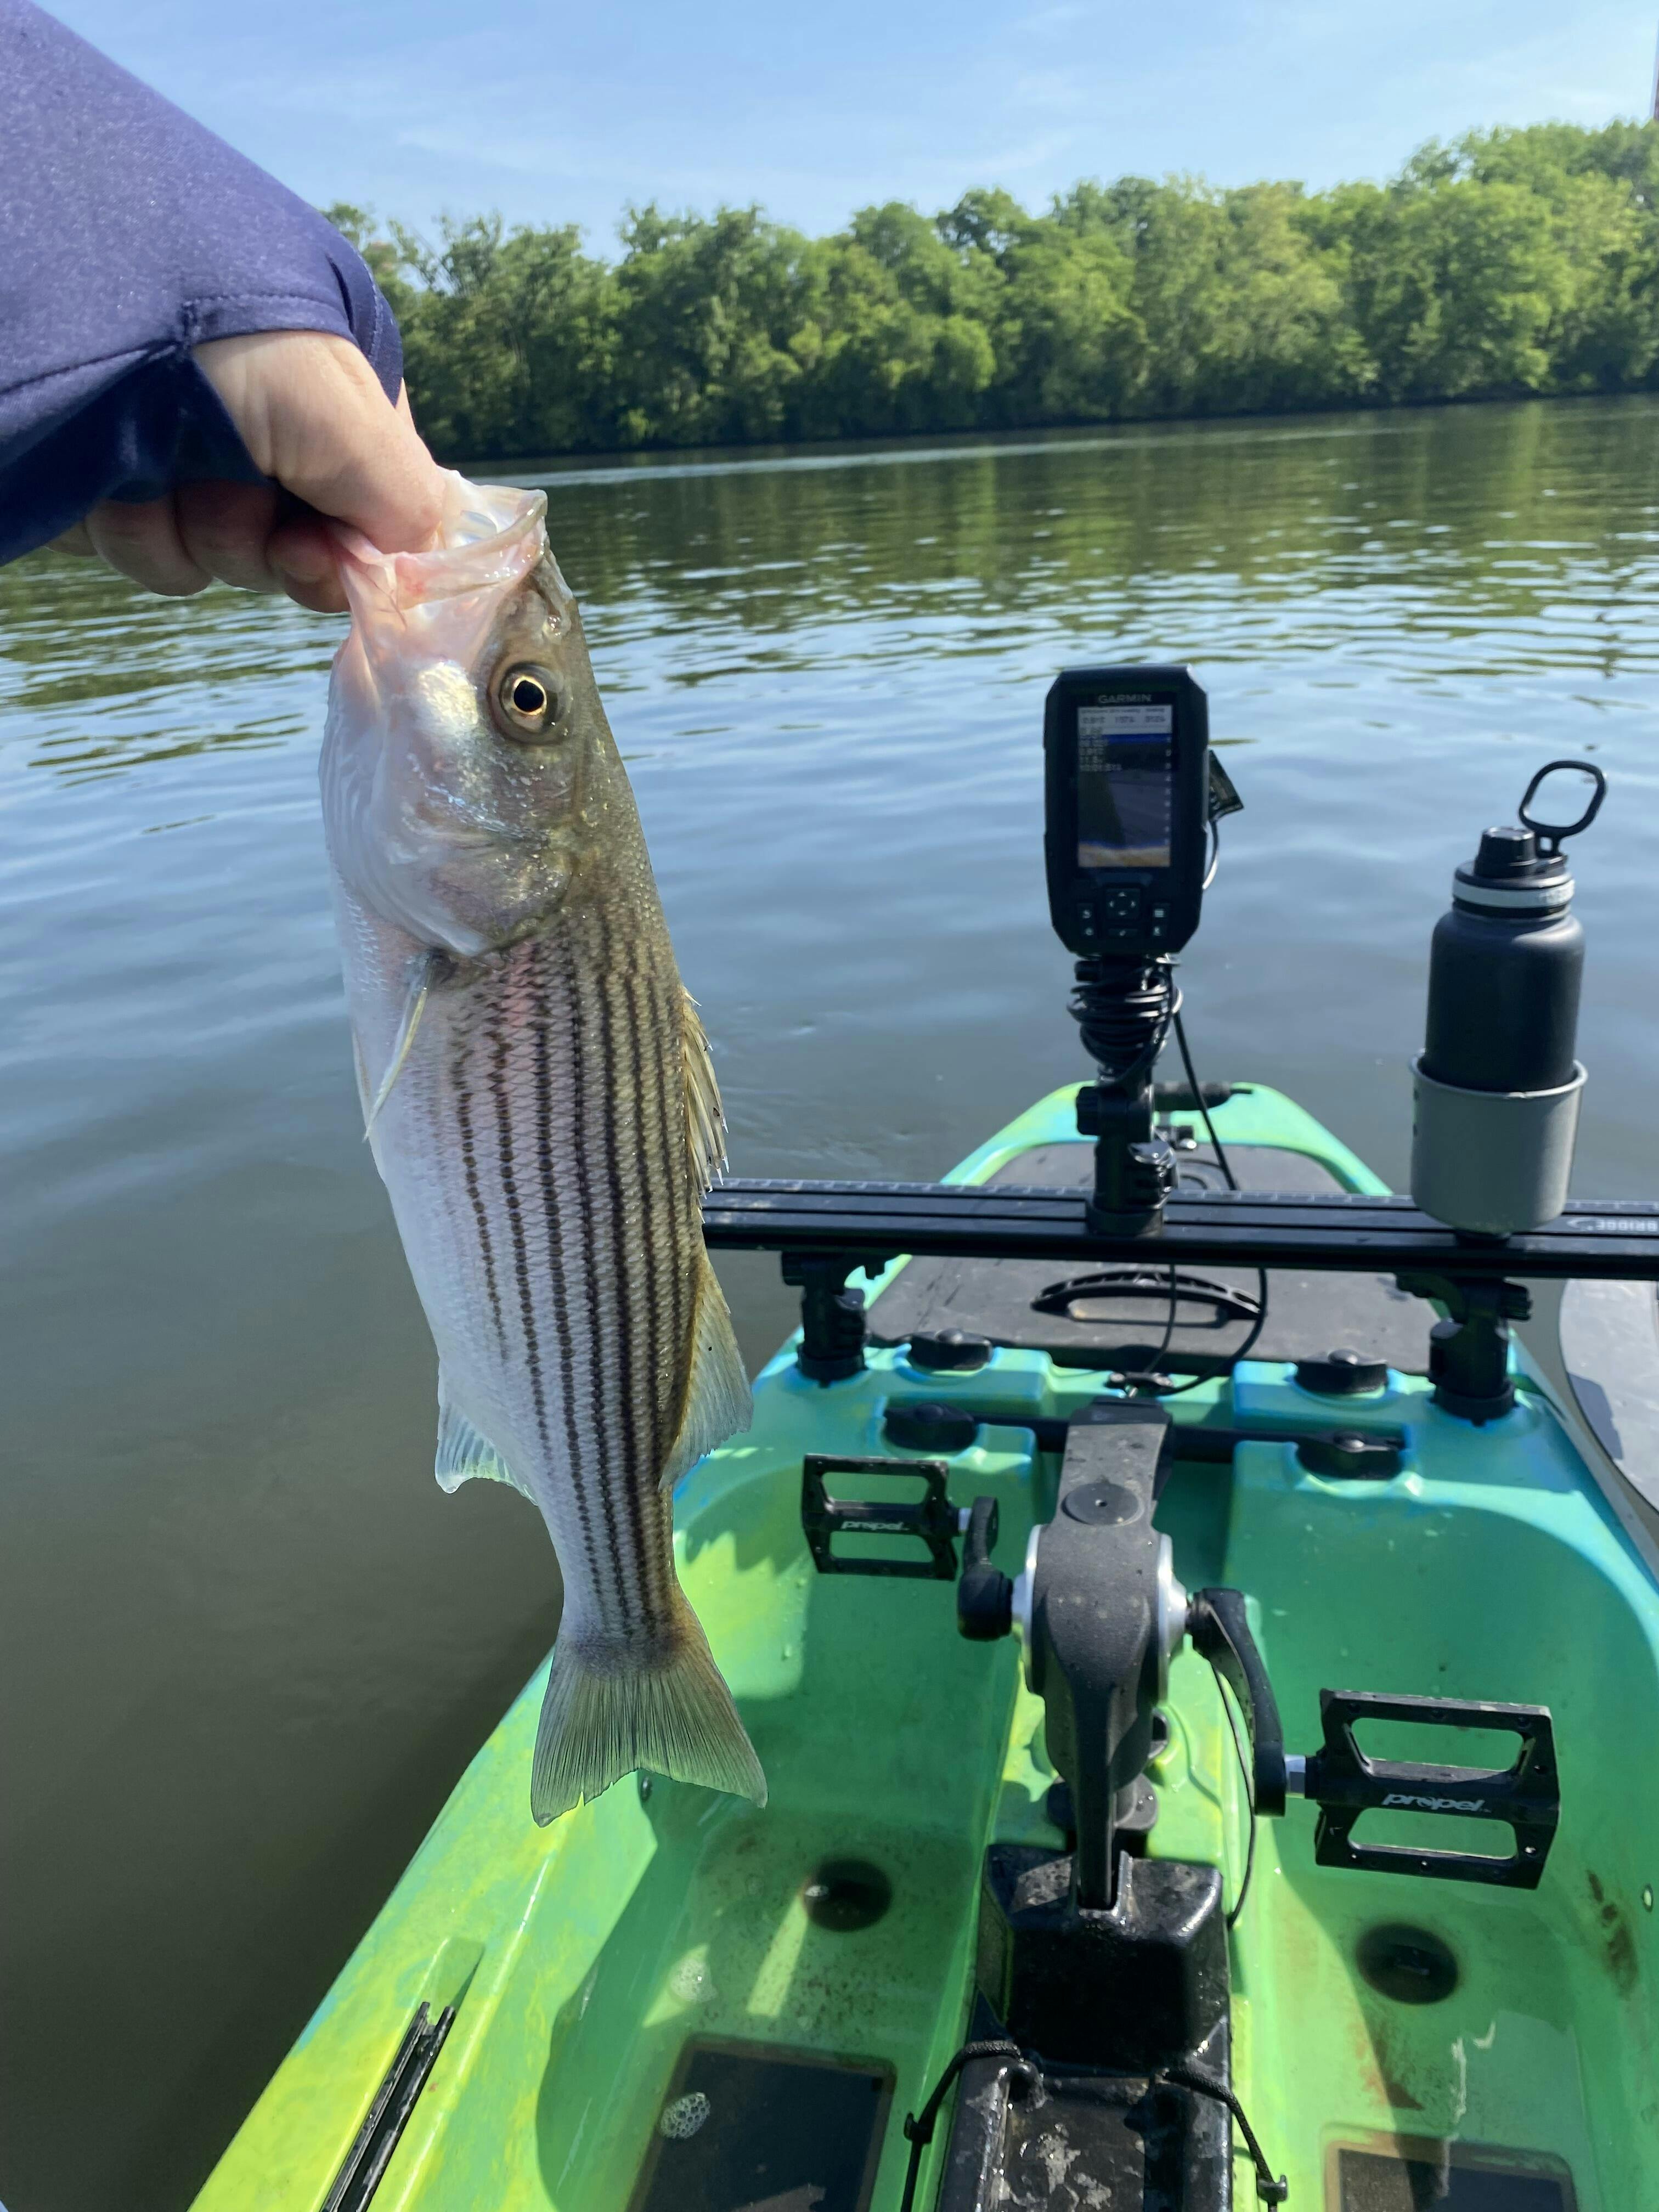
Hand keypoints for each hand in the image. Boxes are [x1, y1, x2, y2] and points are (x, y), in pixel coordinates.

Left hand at [50, 330, 445, 612]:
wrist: (66, 303)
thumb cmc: (222, 337)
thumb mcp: (345, 412)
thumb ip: (405, 501)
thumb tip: (411, 575)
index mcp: (331, 384)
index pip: (375, 507)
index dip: (348, 551)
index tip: (315, 555)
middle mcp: (263, 415)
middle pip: (294, 546)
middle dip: (255, 541)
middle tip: (230, 505)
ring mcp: (186, 447)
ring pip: (217, 560)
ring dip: (186, 538)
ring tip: (149, 476)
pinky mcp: (116, 479)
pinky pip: (148, 553)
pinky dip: (129, 533)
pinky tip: (106, 485)